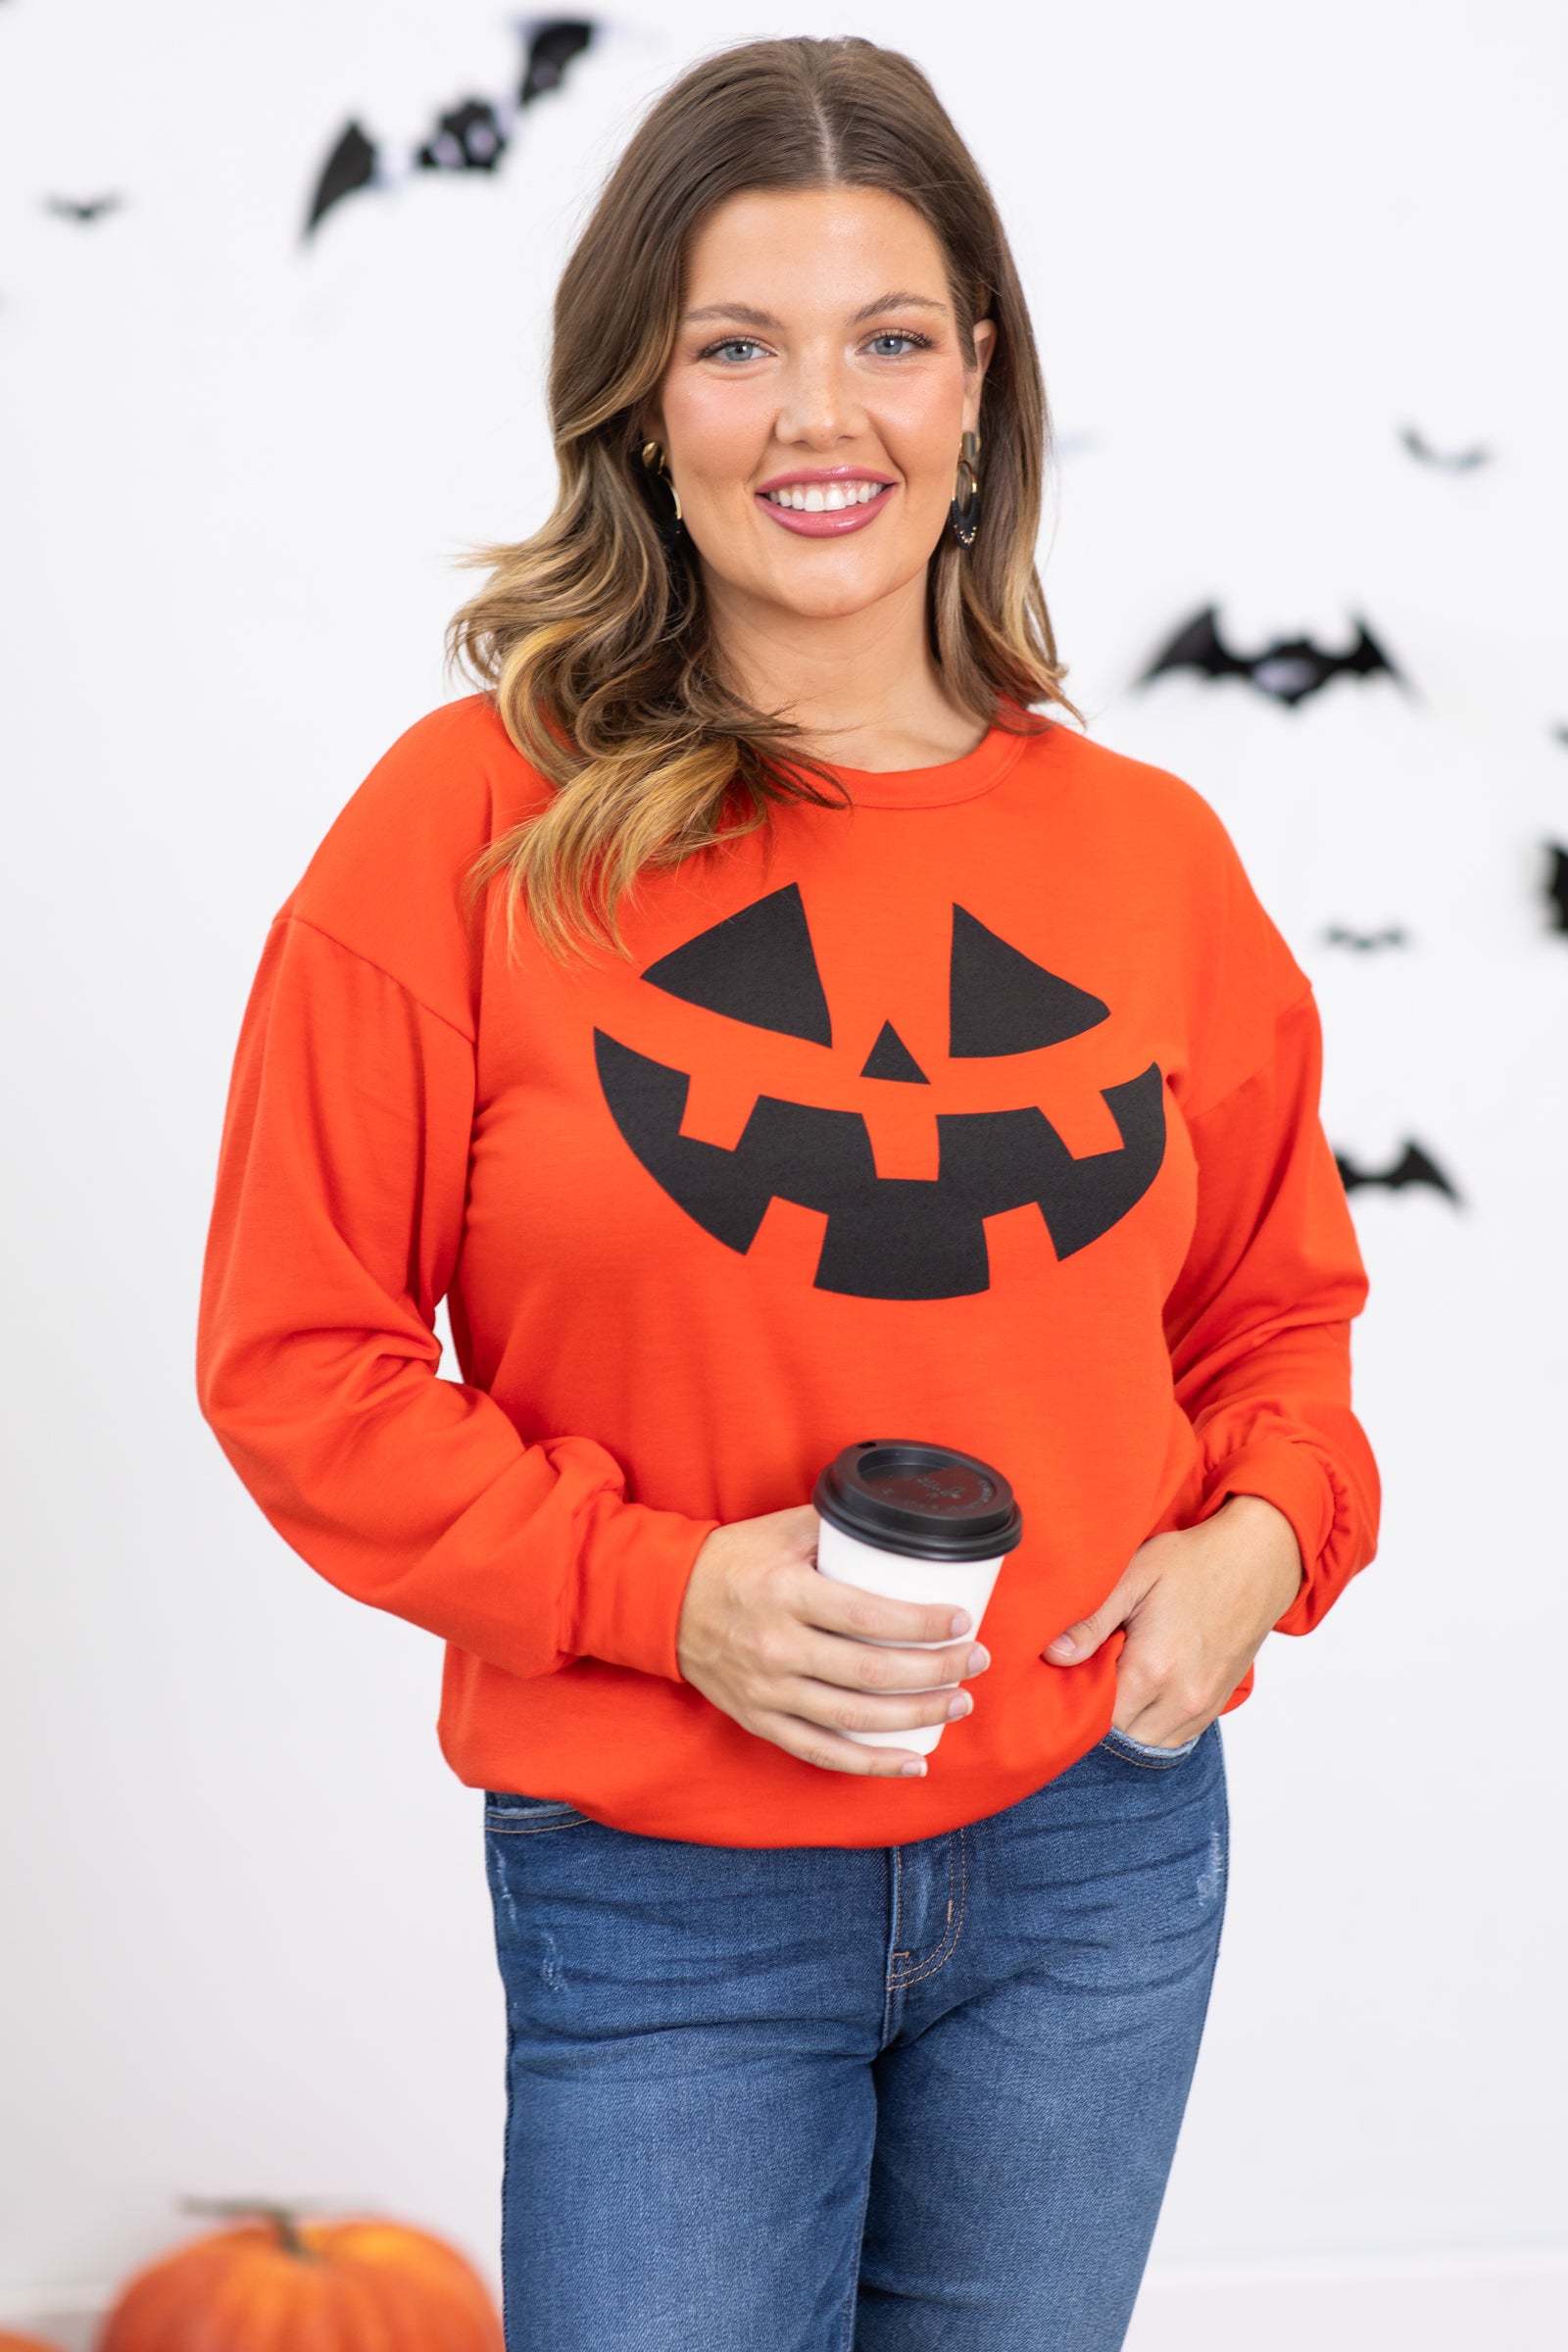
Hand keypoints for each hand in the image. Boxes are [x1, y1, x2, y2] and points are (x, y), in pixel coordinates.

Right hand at [675, 1505, 991, 1777]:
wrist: (662, 1602)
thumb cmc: (730, 1561)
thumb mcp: (780, 1531)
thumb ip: (836, 1528)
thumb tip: (897, 1524)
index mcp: (786, 1596)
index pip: (867, 1617)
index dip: (921, 1624)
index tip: (961, 1621)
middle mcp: (777, 1649)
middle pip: (870, 1673)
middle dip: (935, 1671)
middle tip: (977, 1662)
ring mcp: (767, 1692)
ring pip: (853, 1718)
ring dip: (916, 1716)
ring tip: (960, 1703)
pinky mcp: (759, 1720)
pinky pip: (820, 1752)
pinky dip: (870, 1763)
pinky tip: (912, 1762)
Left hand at [1043, 1495, 1303, 1748]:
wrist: (1258, 1559)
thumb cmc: (1194, 1561)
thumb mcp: (1134, 1576)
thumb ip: (1091, 1622)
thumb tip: (1052, 1655)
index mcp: (1153, 1668)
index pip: (1097, 1717)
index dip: (1077, 1700)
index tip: (1071, 1674)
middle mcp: (1182, 1697)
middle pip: (1121, 1735)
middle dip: (1100, 1713)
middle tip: (1092, 1674)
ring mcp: (1203, 1705)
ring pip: (1149, 1742)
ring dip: (1128, 1721)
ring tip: (1119, 1680)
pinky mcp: (1218, 1703)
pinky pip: (1177, 1736)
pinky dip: (1155, 1723)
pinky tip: (1145, 1689)